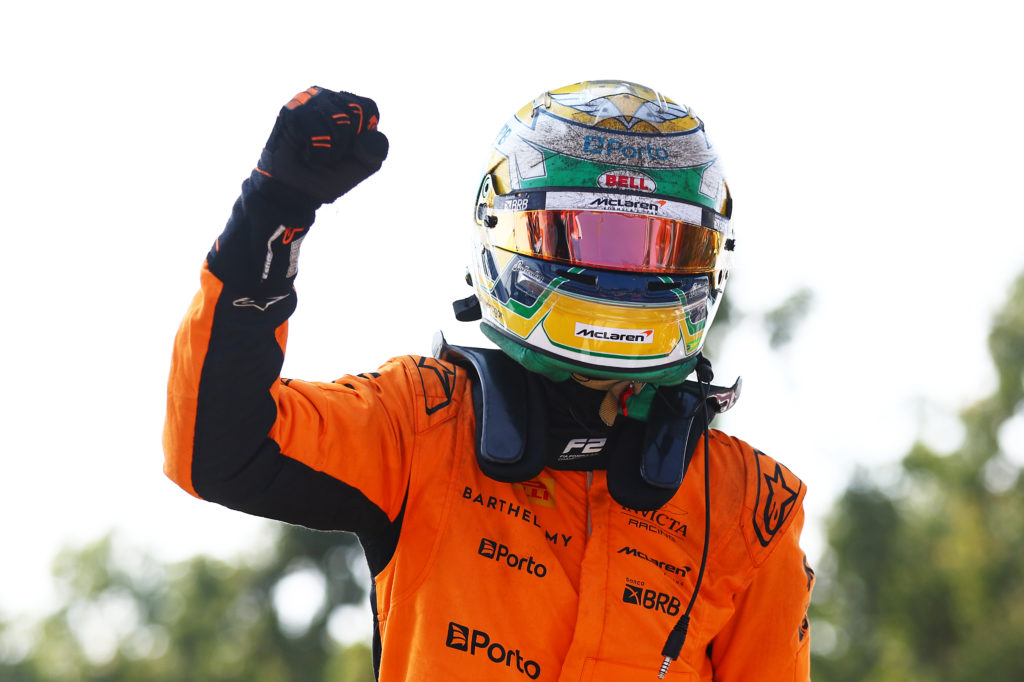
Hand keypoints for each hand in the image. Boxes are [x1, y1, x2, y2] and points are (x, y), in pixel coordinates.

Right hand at [255, 86, 388, 204]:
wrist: (298, 192)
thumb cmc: (329, 176)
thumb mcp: (363, 166)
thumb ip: (376, 150)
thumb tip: (370, 133)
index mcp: (348, 106)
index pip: (368, 107)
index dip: (363, 134)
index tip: (350, 150)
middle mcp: (328, 98)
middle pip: (355, 112)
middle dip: (348, 143)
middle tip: (333, 154)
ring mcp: (308, 101)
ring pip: (337, 120)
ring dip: (332, 149)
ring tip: (319, 155)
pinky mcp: (291, 111)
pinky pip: (315, 128)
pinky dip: (317, 150)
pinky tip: (306, 154)